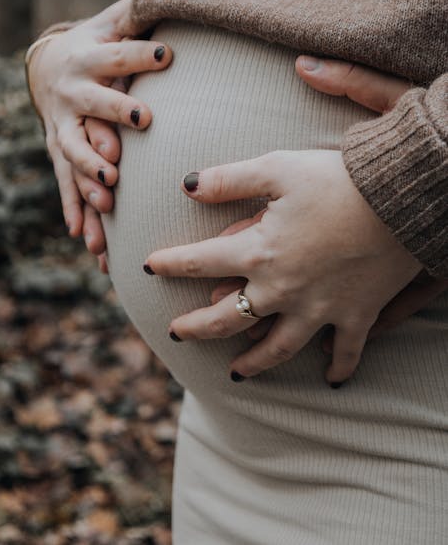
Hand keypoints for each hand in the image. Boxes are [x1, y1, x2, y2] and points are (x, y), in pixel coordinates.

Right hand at [28, 0, 171, 253]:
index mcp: (91, 57)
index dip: (140, 53)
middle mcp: (74, 92)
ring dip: (91, 170)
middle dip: (115, 113)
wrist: (48, 64)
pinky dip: (75, 208)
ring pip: (75, 152)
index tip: (166, 53)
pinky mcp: (59, 151)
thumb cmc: (95, 42)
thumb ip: (139, 11)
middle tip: (142, 122)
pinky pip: (66, 183)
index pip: (119, 54)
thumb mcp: (111, 22)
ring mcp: (63, 126)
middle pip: (95, 104)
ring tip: (111, 190)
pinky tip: (87, 236)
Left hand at [143, 57, 431, 385]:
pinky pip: (344, 351)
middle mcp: (281, 290)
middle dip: (198, 327)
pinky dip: (338, 367)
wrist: (399, 199)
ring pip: (277, 348)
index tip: (148, 267)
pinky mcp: (355, 316)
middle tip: (177, 333)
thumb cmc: (336, 179)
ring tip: (236, 373)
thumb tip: (187, 184)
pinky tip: (331, 379)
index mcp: (258, 252)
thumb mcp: (276, 169)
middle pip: (228, 319)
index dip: (170, 264)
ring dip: (253, 362)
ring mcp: (318, 309)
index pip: (200, 262)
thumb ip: (228, 180)